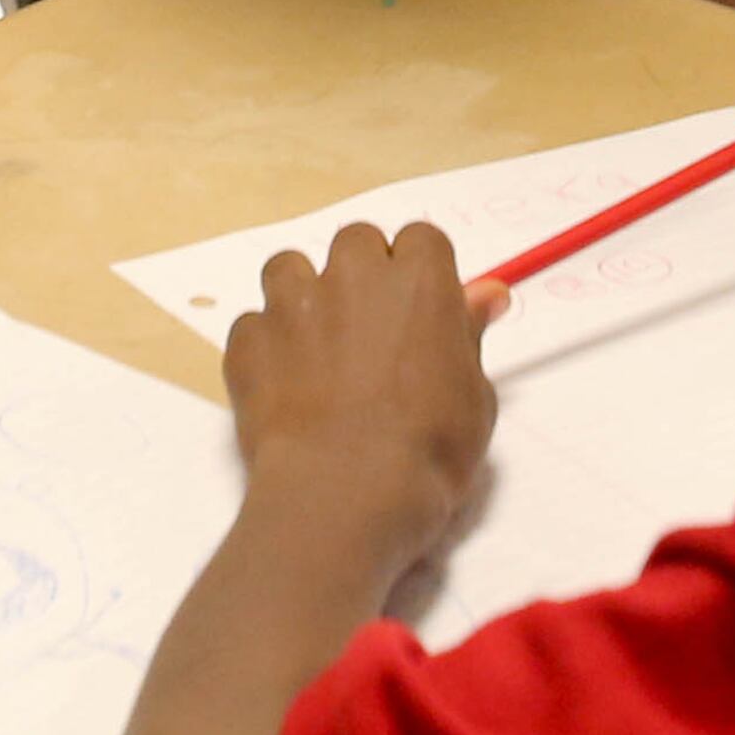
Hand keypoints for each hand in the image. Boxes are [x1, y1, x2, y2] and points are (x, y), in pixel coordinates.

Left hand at [220, 224, 501, 572]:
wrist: (346, 494)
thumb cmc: (428, 449)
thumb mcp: (474, 393)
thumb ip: (468, 334)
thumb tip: (485, 294)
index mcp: (420, 278)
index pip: (420, 239)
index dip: (419, 274)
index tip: (420, 310)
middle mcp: (355, 275)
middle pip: (356, 242)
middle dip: (362, 275)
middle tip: (371, 331)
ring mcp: (295, 304)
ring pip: (290, 268)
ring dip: (304, 296)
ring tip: (317, 348)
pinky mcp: (249, 342)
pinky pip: (253, 325)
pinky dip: (266, 347)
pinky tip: (283, 387)